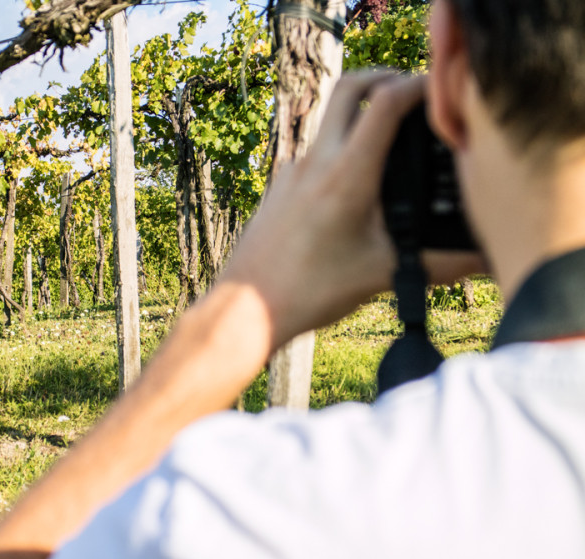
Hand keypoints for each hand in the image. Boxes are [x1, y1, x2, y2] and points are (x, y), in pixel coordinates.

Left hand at [223, 72, 483, 349]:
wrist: (246, 307)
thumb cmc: (308, 290)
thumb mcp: (381, 274)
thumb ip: (440, 264)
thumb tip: (485, 259)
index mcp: (346, 175)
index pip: (386, 102)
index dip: (420, 84)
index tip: (442, 91)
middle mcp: (315, 162)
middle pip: (349, 88)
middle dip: (385, 78)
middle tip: (413, 92)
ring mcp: (291, 171)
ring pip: (328, 120)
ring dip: (360, 114)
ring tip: (391, 136)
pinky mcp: (278, 187)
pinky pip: (313, 152)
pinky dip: (339, 149)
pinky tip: (356, 181)